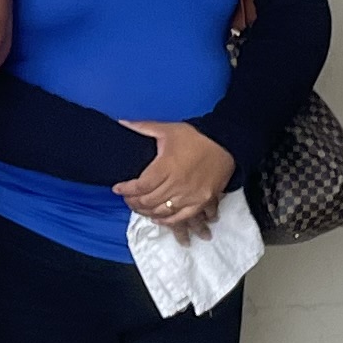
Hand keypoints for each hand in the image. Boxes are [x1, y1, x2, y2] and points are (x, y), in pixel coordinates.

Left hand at [113, 120, 235, 232]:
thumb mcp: (167, 129)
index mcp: (166, 167)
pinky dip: (166, 220)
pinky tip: (157, 217)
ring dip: (146, 211)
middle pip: (148, 201)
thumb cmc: (195, 137)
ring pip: (161, 211)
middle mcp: (176, 184)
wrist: (225, 144)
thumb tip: (121, 122)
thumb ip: (142, 127)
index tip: (117, 188)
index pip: (140, 186)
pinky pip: (180, 218)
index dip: (126, 190)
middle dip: (133, 202)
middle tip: (127, 198)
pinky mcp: (201, 202)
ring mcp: (189, 196)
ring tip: (139, 206)